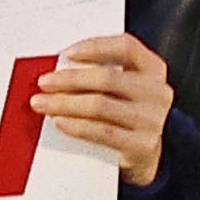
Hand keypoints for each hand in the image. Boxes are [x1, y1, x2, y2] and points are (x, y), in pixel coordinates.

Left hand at [32, 30, 171, 186]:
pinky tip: (59, 121)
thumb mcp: (125, 87)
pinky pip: (101, 132)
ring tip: (42, 104)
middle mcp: (157, 92)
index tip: (67, 53)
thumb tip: (60, 68)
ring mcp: (151, 119)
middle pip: (108, 78)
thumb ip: (102, 72)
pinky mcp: (140, 145)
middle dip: (69, 79)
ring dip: (64, 103)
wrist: (146, 153)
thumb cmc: (127, 113)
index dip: (96, 46)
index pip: (127, 47)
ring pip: (100, 106)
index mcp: (153, 69)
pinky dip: (76, 126)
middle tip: (44, 82)